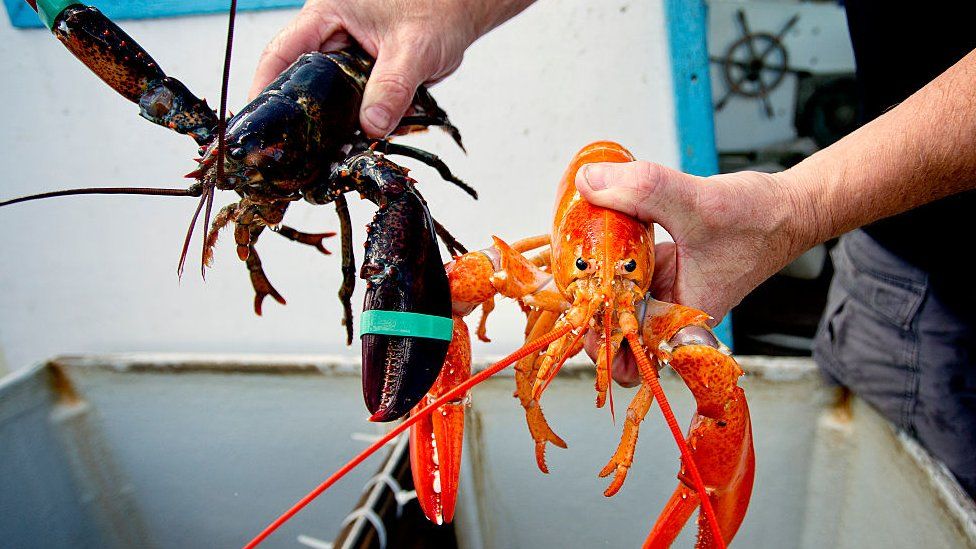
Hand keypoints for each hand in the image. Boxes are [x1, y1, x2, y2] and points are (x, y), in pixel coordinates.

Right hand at [250, 0, 530, 136]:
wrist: (464, 11)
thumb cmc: (440, 8)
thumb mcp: (414, 48)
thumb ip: (393, 87)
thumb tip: (372, 127)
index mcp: (328, 14)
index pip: (282, 51)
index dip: (264, 86)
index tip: (256, 121)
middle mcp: (331, 34)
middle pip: (300, 79)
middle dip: (301, 114)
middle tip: (295, 151)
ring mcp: (347, 55)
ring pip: (328, 96)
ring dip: (332, 122)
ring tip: (326, 152)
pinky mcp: (365, 74)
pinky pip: (352, 102)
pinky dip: (357, 120)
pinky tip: (359, 138)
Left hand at [574, 161, 807, 384]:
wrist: (787, 208)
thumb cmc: (758, 220)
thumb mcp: (696, 203)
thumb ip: (642, 190)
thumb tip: (590, 182)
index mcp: (679, 321)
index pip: (629, 357)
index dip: (596, 345)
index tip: (572, 315)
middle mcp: (669, 313)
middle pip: (614, 336)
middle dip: (585, 316)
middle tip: (560, 287)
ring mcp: (664, 291)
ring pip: (616, 303)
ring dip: (592, 286)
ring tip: (566, 265)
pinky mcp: (662, 269)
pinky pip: (625, 273)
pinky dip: (608, 259)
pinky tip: (591, 238)